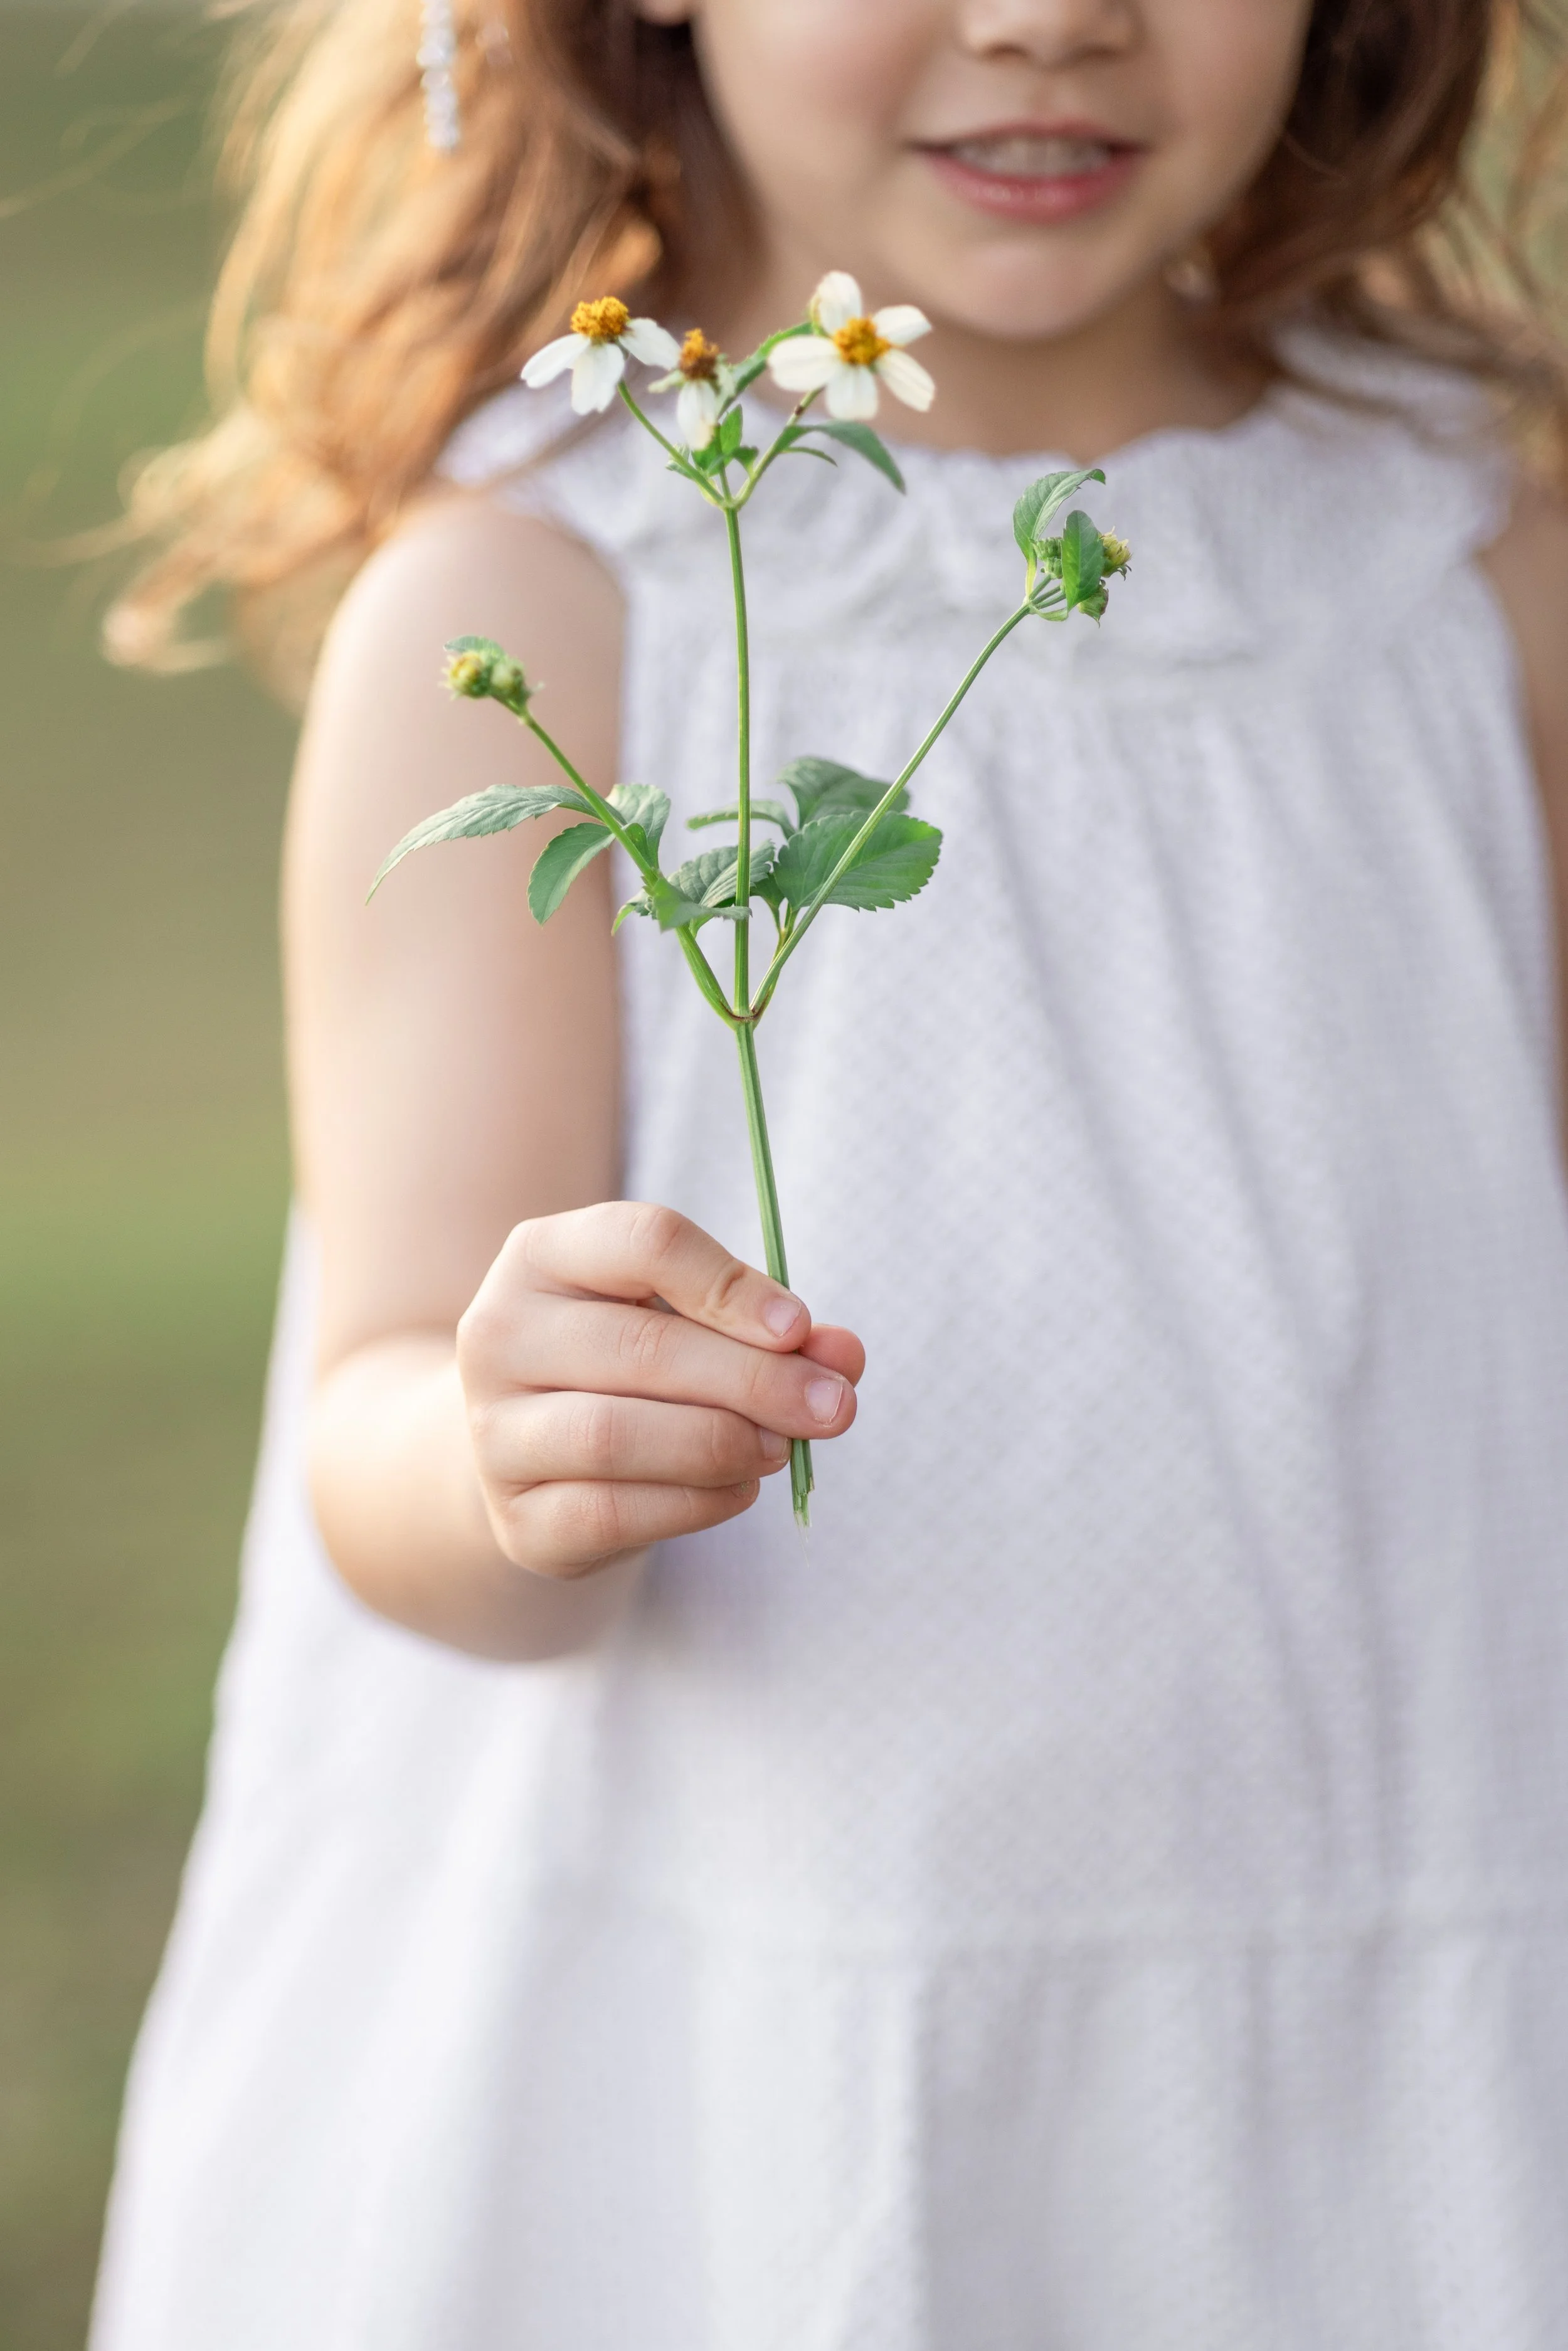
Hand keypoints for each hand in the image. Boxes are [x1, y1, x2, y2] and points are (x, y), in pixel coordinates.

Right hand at [456, 1201, 862, 1576]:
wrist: (544, 1455)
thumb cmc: (636, 1365)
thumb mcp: (693, 1320)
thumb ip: (770, 1328)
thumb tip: (842, 1357)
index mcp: (542, 1255)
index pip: (643, 1242)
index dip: (732, 1286)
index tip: (800, 1328)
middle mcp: (499, 1334)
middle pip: (639, 1346)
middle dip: (754, 1380)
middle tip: (832, 1407)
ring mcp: (494, 1432)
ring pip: (615, 1435)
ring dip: (723, 1444)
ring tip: (783, 1447)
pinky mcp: (516, 1518)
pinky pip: (612, 1512)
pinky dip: (695, 1504)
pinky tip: (740, 1489)